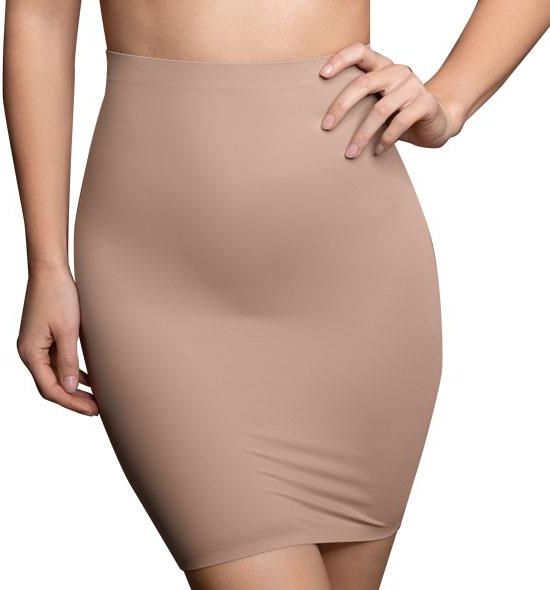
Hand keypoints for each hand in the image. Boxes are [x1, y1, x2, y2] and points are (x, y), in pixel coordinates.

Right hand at [16, 264, 97, 415]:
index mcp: (31, 352)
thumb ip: (69, 361)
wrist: (50, 271)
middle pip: (51, 386)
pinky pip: (57, 363)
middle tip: (97, 409)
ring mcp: (36, 345)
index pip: (50, 389)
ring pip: (55, 375)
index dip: (72, 403)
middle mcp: (30, 352)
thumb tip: (71, 388)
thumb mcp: (68, 330)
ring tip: (95, 399)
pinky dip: (72, 372)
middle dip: (74, 399)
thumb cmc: (59, 297)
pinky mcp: (45, 338)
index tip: (93, 410)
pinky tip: (89, 380)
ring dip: (74, 388)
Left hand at [319, 42, 462, 158]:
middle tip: (326, 126)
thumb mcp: (378, 103)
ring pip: (380, 109)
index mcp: (383, 66)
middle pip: (364, 83)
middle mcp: (398, 72)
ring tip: (350, 153)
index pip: (360, 51)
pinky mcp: (425, 104)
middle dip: (342, 106)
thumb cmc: (399, 114)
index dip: (341, 60)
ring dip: (362, 134)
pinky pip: (400, 122)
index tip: (322, 75)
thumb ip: (361, 102)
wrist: (437, 122)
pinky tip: (377, 152)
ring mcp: (413, 87)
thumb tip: (326, 120)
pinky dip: (385, 140)